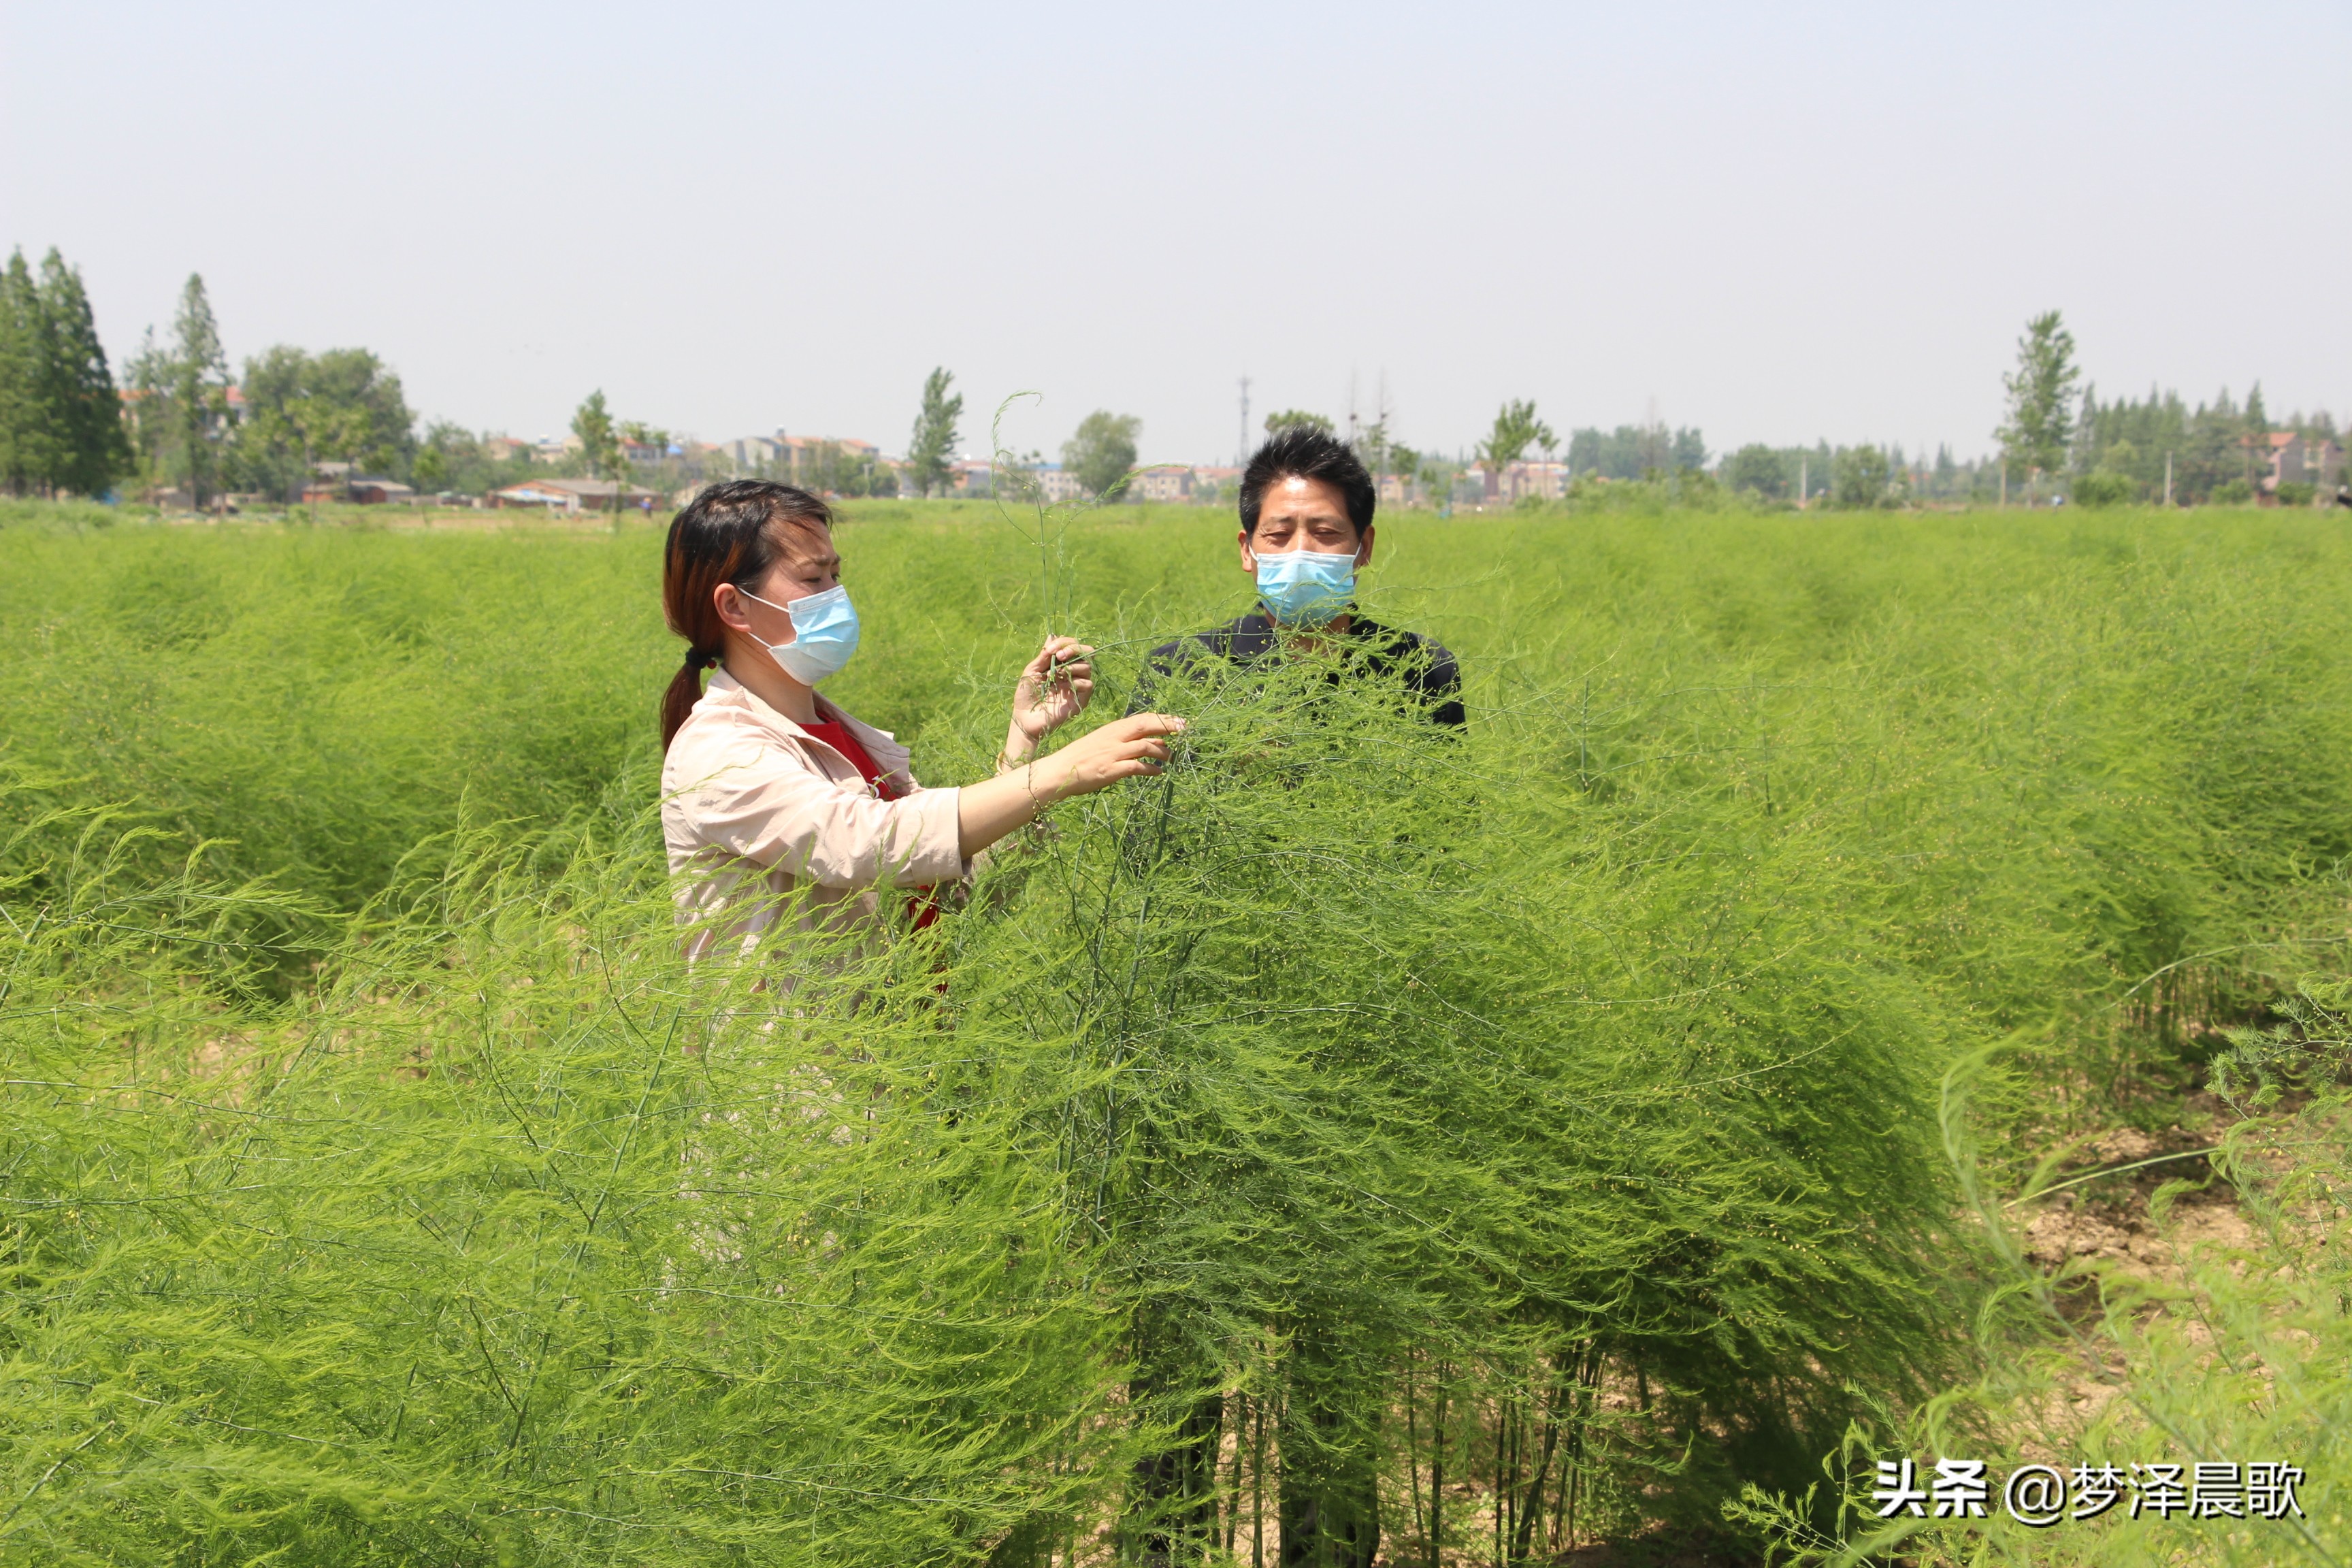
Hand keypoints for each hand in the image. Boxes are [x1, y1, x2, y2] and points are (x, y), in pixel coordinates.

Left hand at [1009, 636, 1094, 748]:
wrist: (1025, 718)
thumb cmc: (1026, 695)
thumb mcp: (1032, 670)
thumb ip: (1044, 655)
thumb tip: (1052, 635)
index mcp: (1061, 664)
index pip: (1072, 647)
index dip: (1065, 643)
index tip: (1050, 649)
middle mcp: (1072, 673)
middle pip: (1085, 653)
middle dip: (1073, 649)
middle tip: (1059, 655)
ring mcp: (1077, 686)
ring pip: (1087, 667)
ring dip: (1071, 666)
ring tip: (1054, 674)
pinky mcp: (1081, 699)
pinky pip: (1088, 684)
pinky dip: (1076, 681)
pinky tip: (1062, 686)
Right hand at [1037, 713, 1182, 801]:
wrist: (1059, 771)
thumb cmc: (1082, 757)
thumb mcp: (1104, 742)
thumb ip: (1127, 741)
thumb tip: (1155, 741)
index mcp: (1113, 728)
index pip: (1142, 718)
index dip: (1163, 718)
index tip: (1180, 721)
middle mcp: (1114, 737)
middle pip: (1146, 725)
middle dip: (1167, 726)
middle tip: (1185, 730)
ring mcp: (1113, 753)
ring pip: (1145, 746)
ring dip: (1162, 751)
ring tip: (1171, 757)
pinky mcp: (1111, 770)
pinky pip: (1137, 767)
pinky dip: (1151, 769)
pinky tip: (1158, 772)